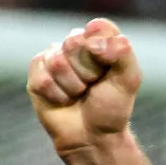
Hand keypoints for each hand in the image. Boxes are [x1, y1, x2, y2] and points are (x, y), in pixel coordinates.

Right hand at [27, 18, 141, 155]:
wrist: (92, 136)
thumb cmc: (111, 107)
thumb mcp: (128, 80)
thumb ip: (122, 54)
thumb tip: (95, 40)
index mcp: (100, 41)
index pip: (99, 28)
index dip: (102, 49)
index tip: (108, 68)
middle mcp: (76, 45)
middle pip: (74, 42)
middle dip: (88, 71)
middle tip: (93, 85)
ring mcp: (54, 57)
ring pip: (57, 62)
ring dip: (73, 86)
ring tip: (79, 94)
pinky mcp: (37, 72)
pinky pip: (44, 79)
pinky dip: (58, 95)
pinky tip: (63, 100)